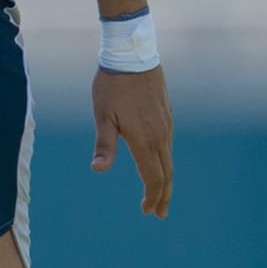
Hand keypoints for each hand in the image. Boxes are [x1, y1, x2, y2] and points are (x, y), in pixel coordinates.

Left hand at [91, 65, 172, 216]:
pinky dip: (165, 162)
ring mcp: (166, 124)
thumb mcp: (102, 115)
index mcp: (144, 138)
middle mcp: (160, 135)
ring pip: (169, 159)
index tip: (147, 211)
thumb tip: (97, 169)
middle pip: (167, 173)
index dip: (152, 196)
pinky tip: (159, 164)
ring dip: (166, 180)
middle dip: (163, 195)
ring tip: (160, 194)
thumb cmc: (112, 85)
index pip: (153, 176)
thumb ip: (104, 144)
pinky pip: (168, 145)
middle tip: (159, 213)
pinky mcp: (167, 115)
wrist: (132, 54)